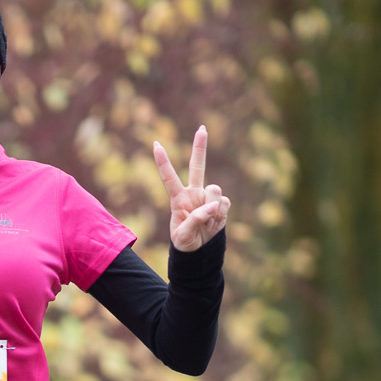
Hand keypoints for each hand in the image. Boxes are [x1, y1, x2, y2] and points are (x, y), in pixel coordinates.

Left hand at [154, 126, 230, 251]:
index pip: (169, 178)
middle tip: (202, 128)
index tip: (156, 144)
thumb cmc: (185, 243)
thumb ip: (195, 219)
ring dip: (212, 208)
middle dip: (200, 147)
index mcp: (178, 199)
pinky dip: (220, 217)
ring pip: (215, 190)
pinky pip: (224, 205)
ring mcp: (209, 198)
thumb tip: (213, 205)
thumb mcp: (183, 236)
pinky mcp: (222, 205)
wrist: (200, 252)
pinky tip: (214, 225)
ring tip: (206, 224)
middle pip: (198, 166)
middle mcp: (194, 194)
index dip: (163, 162)